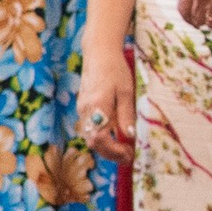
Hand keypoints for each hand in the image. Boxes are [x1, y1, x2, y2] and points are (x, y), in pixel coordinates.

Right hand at [81, 43, 136, 161]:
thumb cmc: (115, 70)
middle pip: (93, 142)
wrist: (98, 54)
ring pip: (90, 137)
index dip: (114, 151)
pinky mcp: (82, 107)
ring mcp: (81, 110)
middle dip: (110, 154)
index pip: (100, 139)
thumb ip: (126, 115)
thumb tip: (130, 136)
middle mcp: (85, 111)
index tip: (129, 154)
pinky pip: (89, 128)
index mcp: (97, 107)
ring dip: (106, 147)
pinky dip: (101, 137)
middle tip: (128, 157)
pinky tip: (114, 135)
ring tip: (124, 149)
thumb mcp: (126, 92)